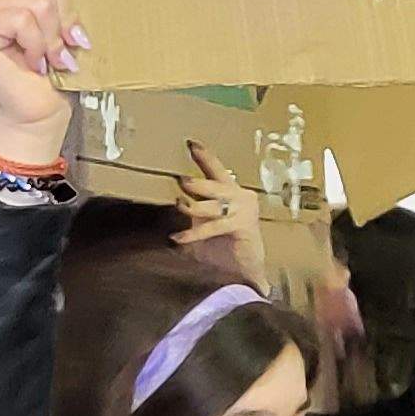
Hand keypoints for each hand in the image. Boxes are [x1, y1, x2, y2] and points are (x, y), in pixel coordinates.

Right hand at [0, 0, 82, 169]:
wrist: (40, 110)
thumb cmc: (58, 73)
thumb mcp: (69, 31)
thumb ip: (67, 7)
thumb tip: (75, 18)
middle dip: (65, 16)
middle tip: (62, 47)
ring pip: (38, 0)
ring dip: (53, 36)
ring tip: (49, 58)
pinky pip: (22, 18)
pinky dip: (37, 43)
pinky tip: (34, 61)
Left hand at [172, 141, 263, 283]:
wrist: (243, 272)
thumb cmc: (223, 248)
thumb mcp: (202, 225)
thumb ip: (191, 213)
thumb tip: (170, 202)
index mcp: (230, 193)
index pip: (215, 170)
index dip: (204, 156)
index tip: (190, 143)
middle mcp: (239, 197)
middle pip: (215, 184)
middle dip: (198, 183)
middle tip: (181, 180)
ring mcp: (244, 210)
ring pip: (213, 204)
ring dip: (195, 206)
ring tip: (180, 204)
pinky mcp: (244, 225)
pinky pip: (213, 227)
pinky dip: (194, 233)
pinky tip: (178, 238)